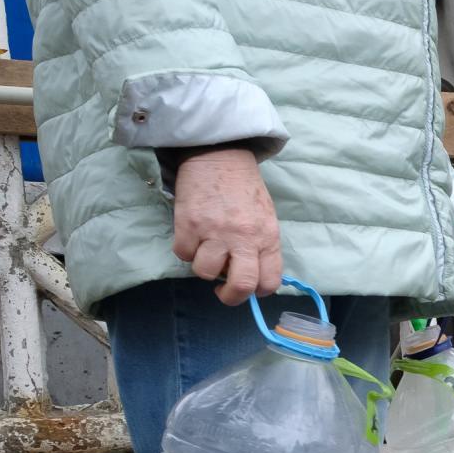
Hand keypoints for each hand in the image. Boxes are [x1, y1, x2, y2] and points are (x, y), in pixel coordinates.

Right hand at [172, 148, 281, 304]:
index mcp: (267, 237)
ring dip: (204, 267)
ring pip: (205, 272)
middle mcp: (244, 238)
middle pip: (242, 286)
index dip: (258, 292)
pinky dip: (186, 249)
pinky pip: (183, 254)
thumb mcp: (264, 219)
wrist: (219, 156)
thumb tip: (249, 277)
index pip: (270, 281)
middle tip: (223, 290)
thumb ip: (261, 248)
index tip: (249, 288)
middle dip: (231, 296)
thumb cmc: (244, 190)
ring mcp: (215, 232)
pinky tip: (192, 235)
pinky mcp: (189, 224)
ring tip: (206, 249)